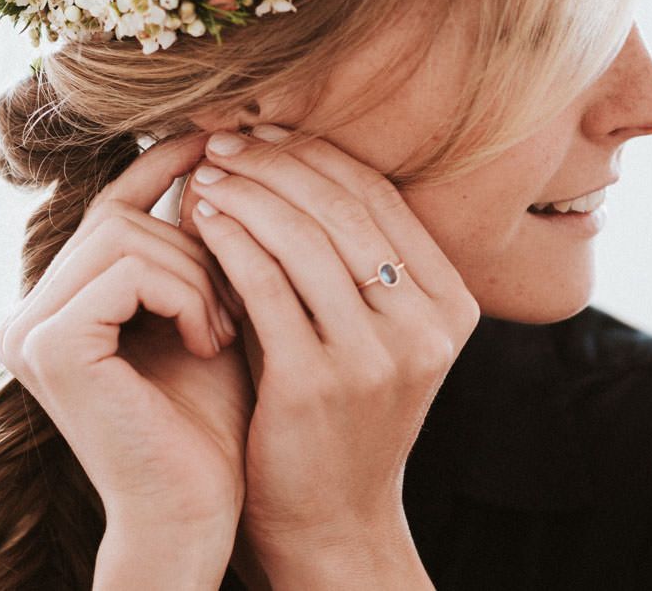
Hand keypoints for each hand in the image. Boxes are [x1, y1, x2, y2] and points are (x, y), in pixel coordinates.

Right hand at [0, 130, 254, 534]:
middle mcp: (27, 314)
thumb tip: (207, 149)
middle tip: (238, 301)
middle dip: (195, 241)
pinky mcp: (49, 345)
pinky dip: (184, 294)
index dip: (162, 164)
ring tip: (228, 328)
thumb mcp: (204, 312)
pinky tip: (209, 342)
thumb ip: (192, 244)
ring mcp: (29, 330)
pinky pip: (127, 268)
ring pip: (124, 234)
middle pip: (115, 214)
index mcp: (57, 307)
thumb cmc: (209, 423)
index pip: (108, 207)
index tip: (222, 138)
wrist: (196, 514)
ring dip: (197, 272)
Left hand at [186, 123, 480, 566]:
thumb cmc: (338, 415)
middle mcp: (428, 325)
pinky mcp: (320, 382)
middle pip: (343, 208)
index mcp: (451, 303)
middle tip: (224, 140)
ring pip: (304, 239)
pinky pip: (266, 286)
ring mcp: (379, 356)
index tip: (264, 130)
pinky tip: (200, 219)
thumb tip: (280, 156)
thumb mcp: (368, 332)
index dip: (316, 153)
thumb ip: (343, 257)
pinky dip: (230, 241)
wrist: (331, 521)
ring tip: (206, 174)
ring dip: (247, 194)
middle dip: (276, 162)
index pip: (379, 196)